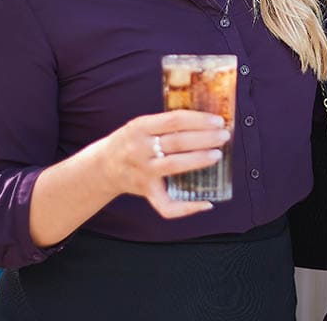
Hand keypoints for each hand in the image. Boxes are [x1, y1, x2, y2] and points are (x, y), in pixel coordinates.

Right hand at [98, 110, 229, 219]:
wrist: (102, 166)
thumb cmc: (130, 141)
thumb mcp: (141, 125)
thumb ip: (166, 124)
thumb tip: (206, 122)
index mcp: (140, 127)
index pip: (174, 120)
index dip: (198, 120)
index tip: (218, 121)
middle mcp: (139, 149)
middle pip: (177, 142)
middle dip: (204, 138)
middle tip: (223, 136)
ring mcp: (142, 172)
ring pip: (174, 166)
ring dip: (198, 160)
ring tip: (217, 155)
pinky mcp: (146, 191)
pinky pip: (166, 204)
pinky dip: (187, 207)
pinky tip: (206, 203)